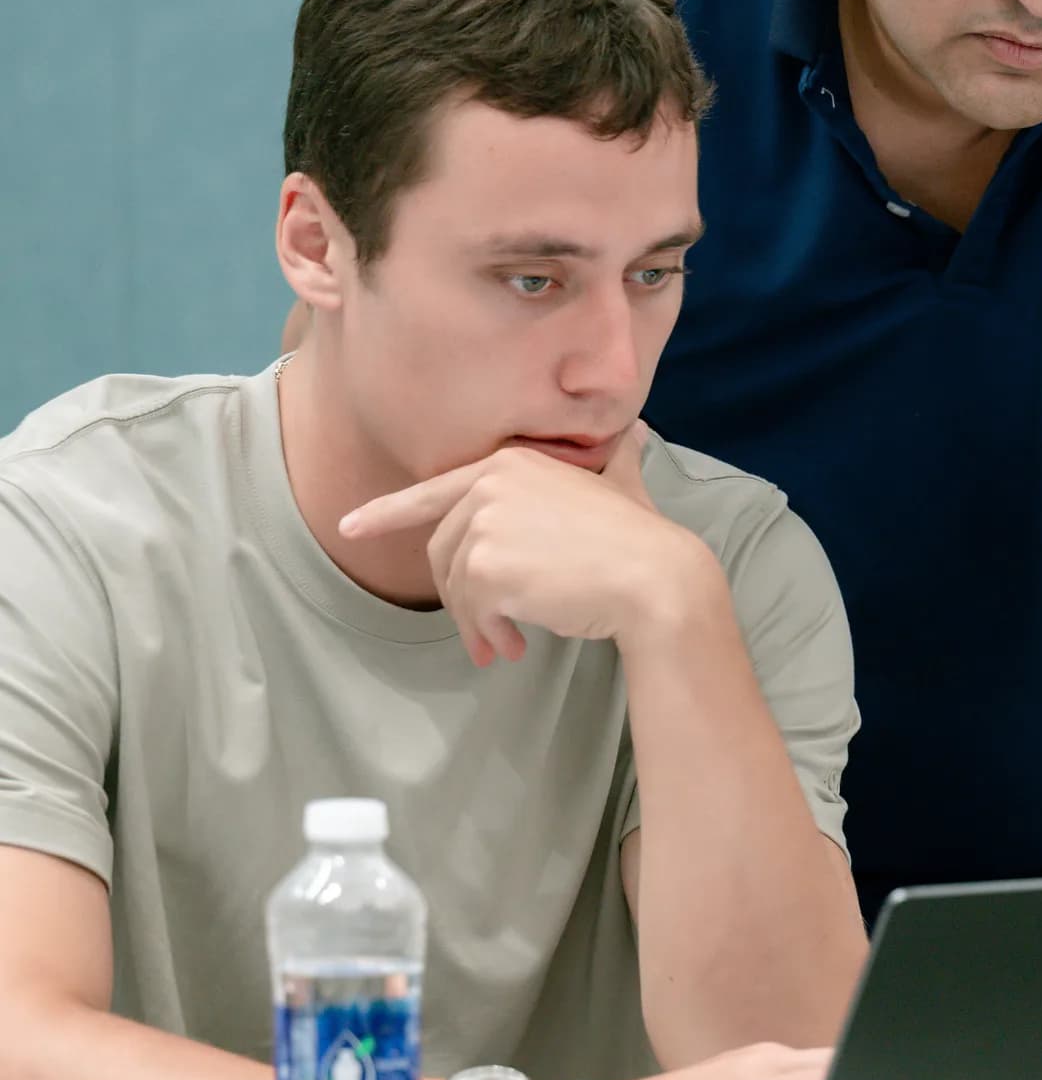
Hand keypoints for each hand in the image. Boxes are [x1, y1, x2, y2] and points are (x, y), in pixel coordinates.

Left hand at [340, 426, 709, 664]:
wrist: (653, 576)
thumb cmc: (639, 536)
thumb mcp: (620, 485)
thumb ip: (615, 459)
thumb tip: (634, 433)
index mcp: (509, 463)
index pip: (434, 491)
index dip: (387, 511)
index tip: (350, 526)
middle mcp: (488, 485)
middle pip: (443, 552)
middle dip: (459, 600)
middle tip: (489, 636)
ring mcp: (484, 524)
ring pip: (456, 588)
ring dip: (479, 626)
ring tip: (508, 645)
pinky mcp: (486, 566)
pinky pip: (471, 611)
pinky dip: (490, 635)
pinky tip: (518, 646)